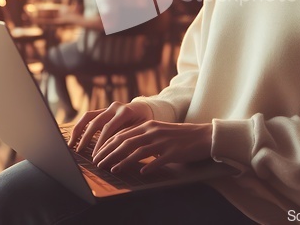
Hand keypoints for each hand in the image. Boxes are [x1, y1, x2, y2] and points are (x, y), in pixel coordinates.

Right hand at [68, 101, 152, 153]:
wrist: (145, 109)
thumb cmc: (145, 123)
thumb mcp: (141, 131)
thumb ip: (129, 139)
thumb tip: (118, 156)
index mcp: (125, 111)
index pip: (108, 128)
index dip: (100, 143)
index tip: (95, 156)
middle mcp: (115, 107)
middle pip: (96, 122)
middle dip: (87, 138)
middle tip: (80, 152)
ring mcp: (108, 107)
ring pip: (89, 117)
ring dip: (78, 130)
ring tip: (71, 144)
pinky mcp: (103, 110)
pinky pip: (89, 117)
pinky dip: (81, 126)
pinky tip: (75, 137)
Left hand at [92, 121, 212, 174]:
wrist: (202, 135)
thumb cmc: (179, 136)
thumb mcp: (158, 132)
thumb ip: (142, 137)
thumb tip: (124, 146)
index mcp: (148, 125)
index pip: (122, 134)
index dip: (107, 145)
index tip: (97, 154)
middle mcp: (153, 131)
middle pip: (126, 142)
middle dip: (109, 153)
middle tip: (97, 163)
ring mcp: (163, 141)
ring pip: (138, 150)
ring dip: (122, 160)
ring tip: (111, 169)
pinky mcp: (174, 152)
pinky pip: (159, 160)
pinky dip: (149, 167)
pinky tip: (141, 173)